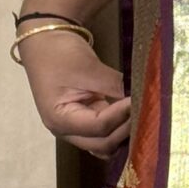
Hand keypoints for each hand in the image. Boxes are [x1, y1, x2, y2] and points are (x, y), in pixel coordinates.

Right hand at [20, 28, 130, 157]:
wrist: (45, 42)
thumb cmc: (60, 53)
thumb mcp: (87, 67)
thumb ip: (113, 85)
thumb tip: (139, 97)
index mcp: (59, 119)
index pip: (99, 127)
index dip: (122, 115)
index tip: (138, 100)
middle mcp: (66, 131)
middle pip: (102, 144)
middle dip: (125, 129)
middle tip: (144, 109)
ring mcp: (75, 129)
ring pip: (105, 145)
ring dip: (123, 134)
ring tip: (139, 115)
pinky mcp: (85, 122)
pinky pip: (105, 135)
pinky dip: (119, 129)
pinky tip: (132, 116)